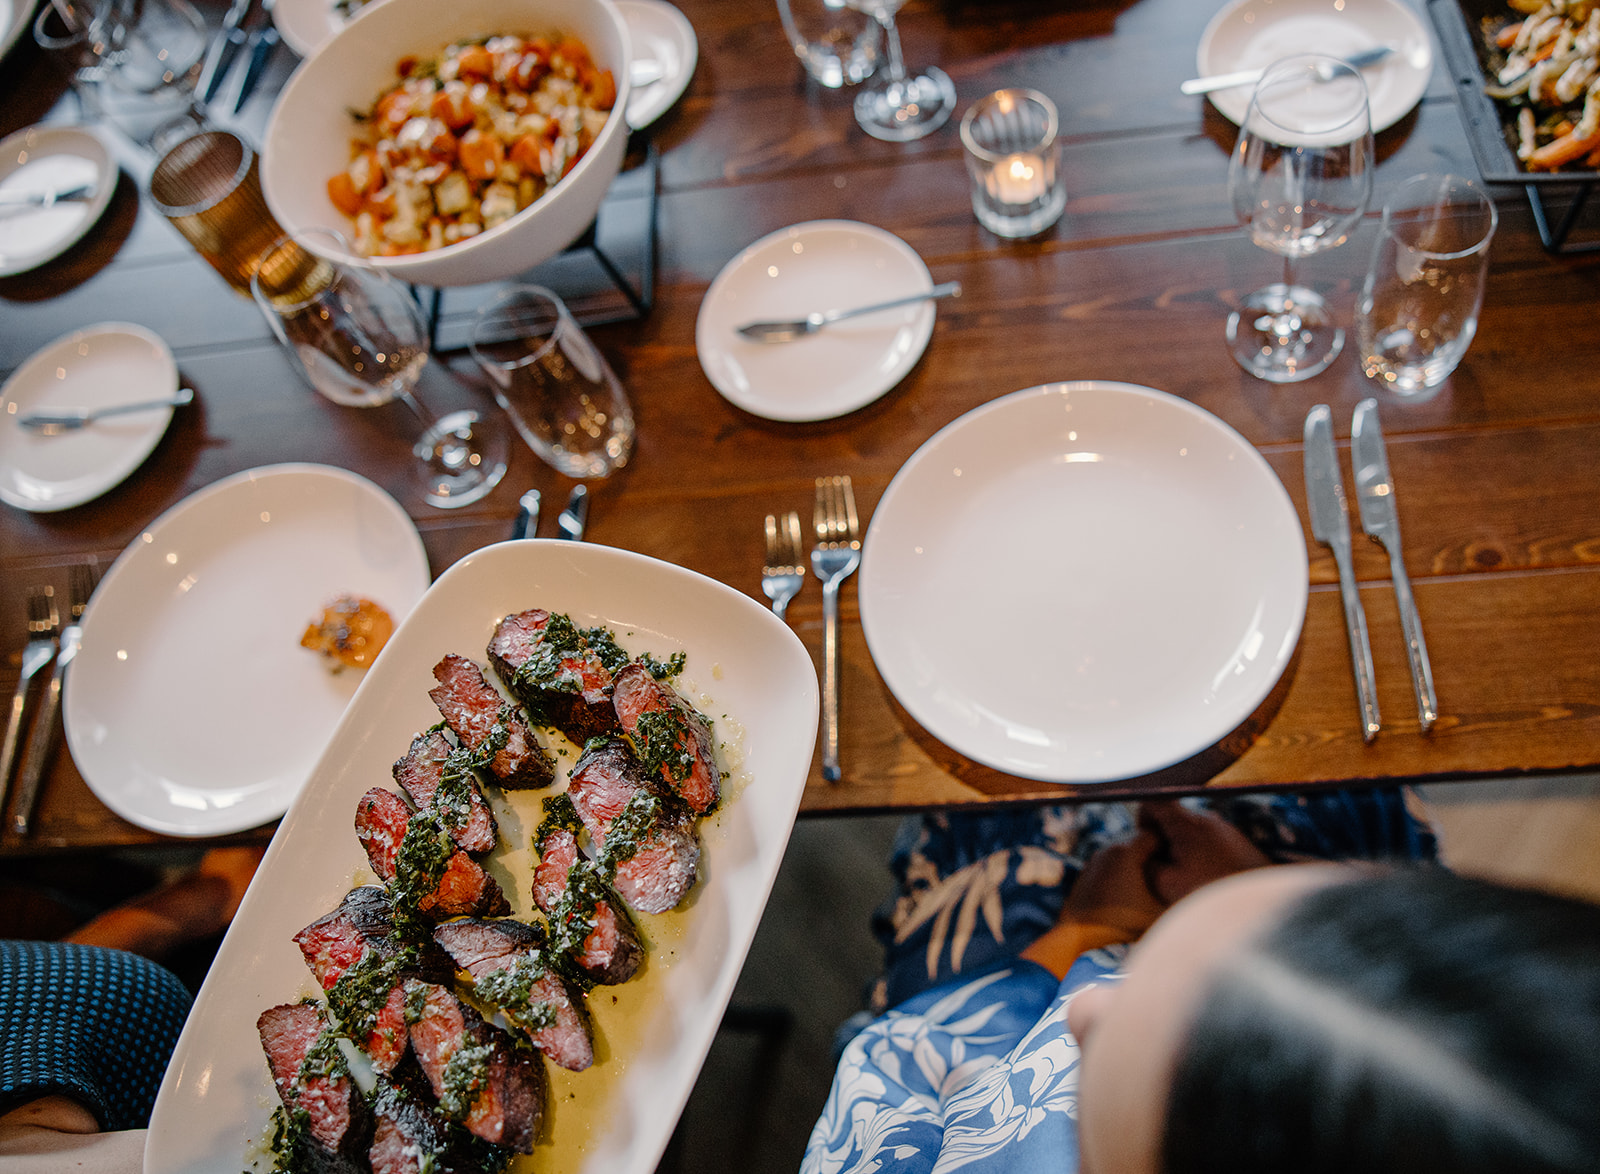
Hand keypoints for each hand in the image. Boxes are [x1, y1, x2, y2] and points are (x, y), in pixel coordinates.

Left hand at [1019, 830, 1166, 977]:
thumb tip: (1191, 883)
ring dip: (1137, 870)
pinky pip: (1109, 872)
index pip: (1155, 835)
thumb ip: (1178, 892)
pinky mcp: (1084, 880)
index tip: (1180, 866)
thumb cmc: (1123, 928)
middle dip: (1154, 858)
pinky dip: (1121, 880)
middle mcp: (1106, 851)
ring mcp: (1092, 864)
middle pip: (1138, 846)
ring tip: (1152, 890)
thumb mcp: (1161, 910)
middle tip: (1170, 878)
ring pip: (1123, 859)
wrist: (1079, 946)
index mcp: (1125, 852)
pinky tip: (1131, 899)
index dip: (1170, 848)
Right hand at [1138, 801, 1270, 905]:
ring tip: (1190, 880)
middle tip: (1167, 870)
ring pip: (1191, 833)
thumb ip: (1148, 865)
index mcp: (1186, 824)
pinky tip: (1209, 881)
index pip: (1153, 802)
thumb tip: (1144, 856)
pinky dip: (1202, 858)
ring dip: (1183, 852)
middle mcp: (1207, 819)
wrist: (1265, 905)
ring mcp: (1226, 830)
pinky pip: (1209, 843)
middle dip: (1163, 841)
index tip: (1147, 844)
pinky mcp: (1239, 844)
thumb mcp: (1168, 885)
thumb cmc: (1214, 893)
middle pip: (1172, 818)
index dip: (1142, 820)